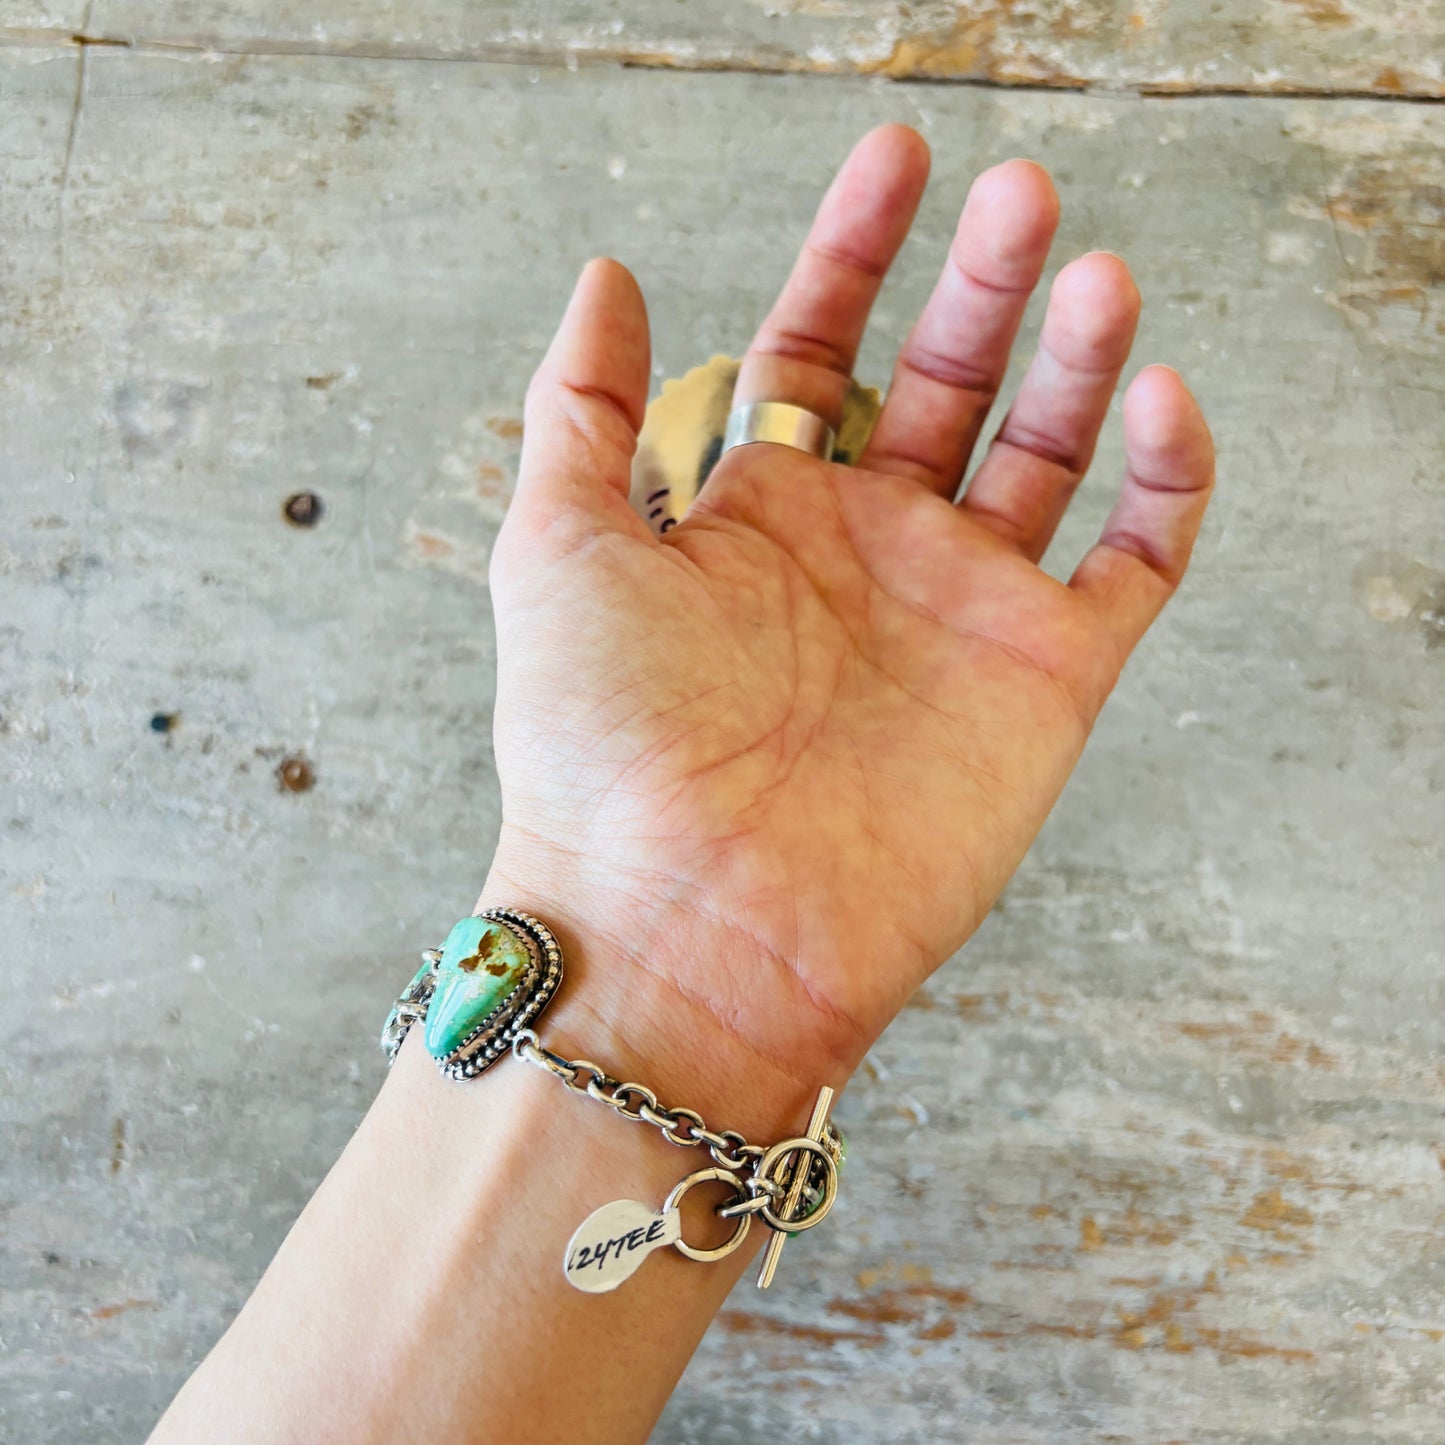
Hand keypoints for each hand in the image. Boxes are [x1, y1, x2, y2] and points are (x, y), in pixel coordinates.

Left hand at [482, 125, 1212, 1130]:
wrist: (692, 925)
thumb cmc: (603, 752)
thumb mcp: (559, 549)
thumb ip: (584, 407)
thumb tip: (606, 276)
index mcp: (758, 515)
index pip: (820, 347)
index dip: (854, 250)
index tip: (893, 159)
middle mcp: (865, 553)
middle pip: (944, 382)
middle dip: (983, 281)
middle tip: (1020, 192)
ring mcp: (960, 611)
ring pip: (1047, 453)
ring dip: (1078, 355)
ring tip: (1093, 269)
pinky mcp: (1046, 679)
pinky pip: (1136, 558)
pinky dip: (1165, 477)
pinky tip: (1159, 395)